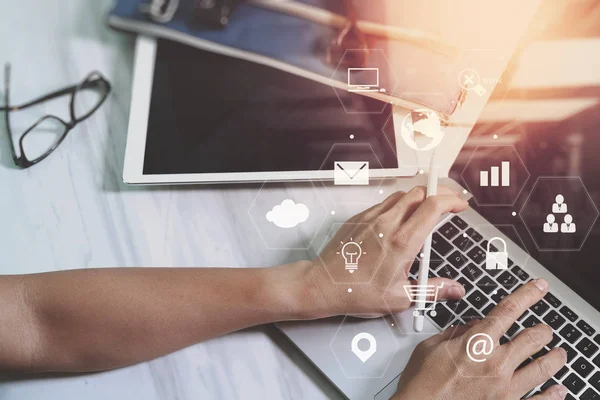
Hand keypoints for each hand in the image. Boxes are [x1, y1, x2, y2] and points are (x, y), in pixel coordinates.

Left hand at [305, 186, 468, 317]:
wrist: (323, 285)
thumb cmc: (358, 293)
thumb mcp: (401, 297)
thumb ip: (432, 290)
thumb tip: (455, 290)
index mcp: (402, 242)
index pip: (433, 206)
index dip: (452, 200)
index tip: (460, 205)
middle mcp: (387, 224)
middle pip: (420, 192)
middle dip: (439, 193)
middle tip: (448, 203)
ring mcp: (371, 218)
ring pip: (401, 195)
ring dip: (418, 198)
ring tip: (426, 210)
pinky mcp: (359, 218)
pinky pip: (383, 204)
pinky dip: (398, 205)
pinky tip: (400, 220)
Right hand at [393, 279, 568, 399]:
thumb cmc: (422, 383)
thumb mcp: (430, 347)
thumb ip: (454, 333)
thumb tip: (469, 326)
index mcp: (476, 343)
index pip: (509, 309)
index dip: (528, 294)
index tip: (539, 287)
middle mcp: (495, 363)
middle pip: (533, 338)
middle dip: (543, 330)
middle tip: (546, 329)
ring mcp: (504, 388)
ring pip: (543, 368)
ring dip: (555, 358)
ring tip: (559, 354)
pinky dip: (554, 394)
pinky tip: (559, 390)